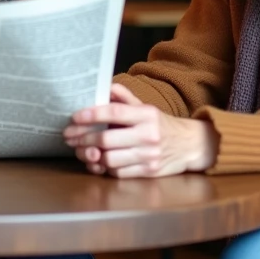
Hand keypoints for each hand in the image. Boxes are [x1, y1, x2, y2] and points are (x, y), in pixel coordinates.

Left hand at [63, 83, 218, 177]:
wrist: (190, 145)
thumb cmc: (161, 125)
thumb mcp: (146, 107)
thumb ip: (125, 98)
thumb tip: (106, 86)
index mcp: (147, 115)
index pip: (115, 112)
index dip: (92, 114)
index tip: (74, 117)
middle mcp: (148, 135)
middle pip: (107, 139)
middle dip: (83, 138)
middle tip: (69, 137)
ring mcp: (149, 156)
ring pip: (110, 159)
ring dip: (90, 155)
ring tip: (79, 150)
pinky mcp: (149, 173)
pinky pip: (119, 173)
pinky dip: (104, 169)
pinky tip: (96, 162)